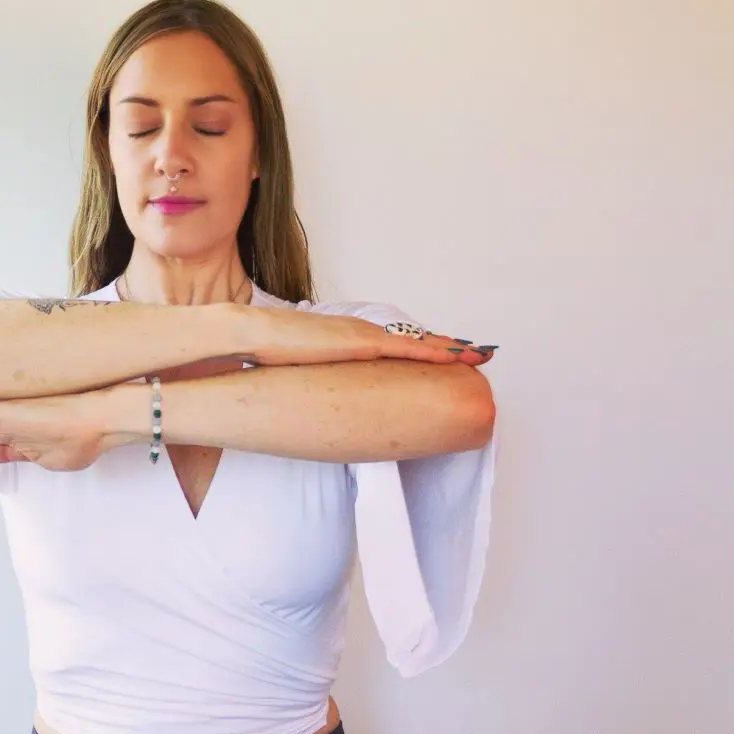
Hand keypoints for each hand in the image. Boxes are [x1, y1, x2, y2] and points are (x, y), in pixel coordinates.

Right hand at [246, 307, 496, 367]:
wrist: (257, 335)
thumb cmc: (271, 353)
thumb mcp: (301, 369)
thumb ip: (318, 378)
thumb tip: (323, 399)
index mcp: (348, 340)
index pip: (393, 345)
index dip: (420, 351)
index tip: (442, 357)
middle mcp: (363, 334)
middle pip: (413, 341)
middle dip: (443, 349)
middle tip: (472, 357)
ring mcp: (366, 337)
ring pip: (420, 343)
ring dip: (448, 350)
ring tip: (476, 356)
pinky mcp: (365, 344)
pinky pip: (412, 348)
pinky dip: (438, 351)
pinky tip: (459, 357)